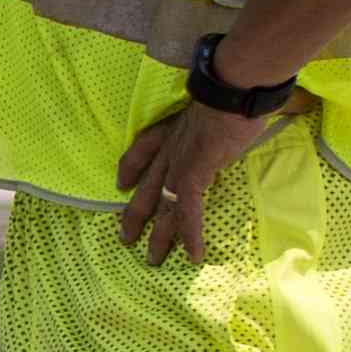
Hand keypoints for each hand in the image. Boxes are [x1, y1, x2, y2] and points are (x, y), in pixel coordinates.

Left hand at [112, 93, 267, 265]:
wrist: (229, 92)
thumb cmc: (229, 93)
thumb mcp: (212, 106)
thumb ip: (211, 119)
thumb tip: (228, 120)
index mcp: (171, 131)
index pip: (140, 152)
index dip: (129, 169)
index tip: (121, 184)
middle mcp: (168, 151)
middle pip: (145, 189)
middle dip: (134, 216)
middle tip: (125, 238)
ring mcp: (177, 166)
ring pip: (163, 209)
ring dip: (159, 238)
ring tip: (153, 260)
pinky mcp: (192, 178)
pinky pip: (187, 214)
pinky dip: (190, 237)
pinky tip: (193, 256)